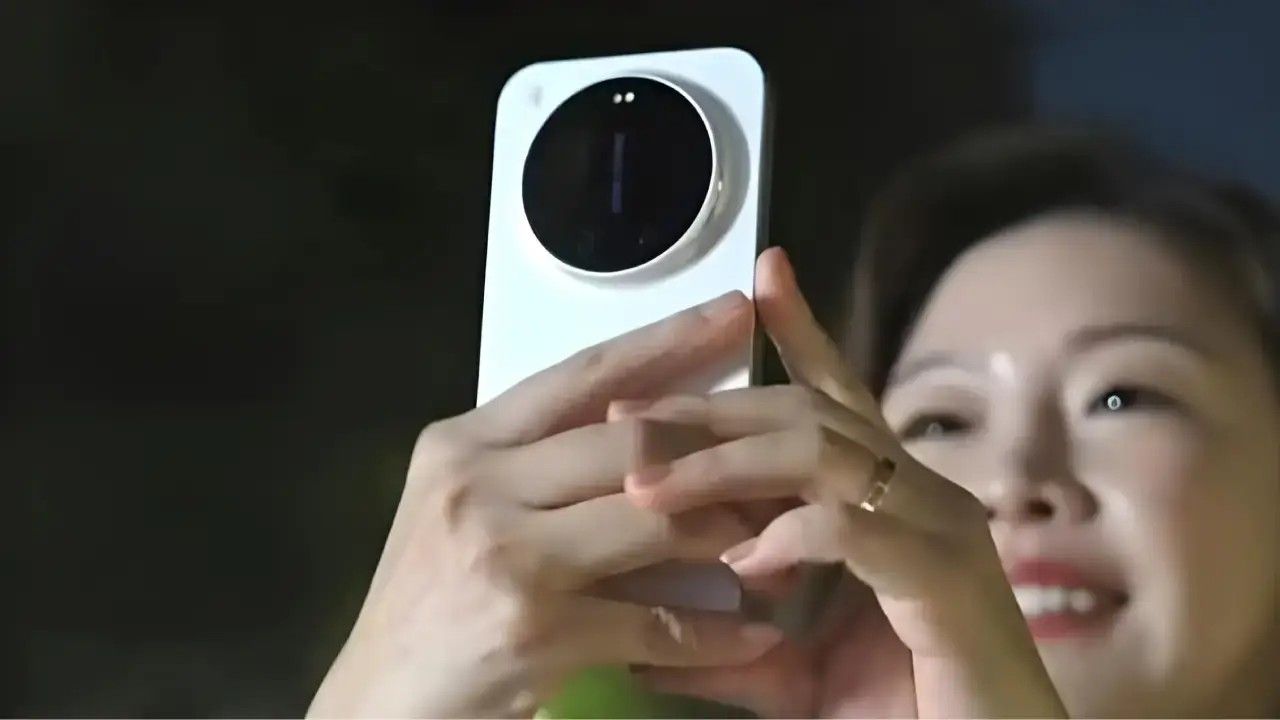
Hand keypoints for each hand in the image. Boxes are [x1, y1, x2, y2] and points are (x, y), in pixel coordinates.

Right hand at [307, 291, 785, 717]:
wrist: (378, 705)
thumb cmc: (425, 604)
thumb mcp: (461, 508)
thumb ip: (536, 464)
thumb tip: (648, 431)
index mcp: (465, 445)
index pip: (582, 376)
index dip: (666, 340)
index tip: (733, 312)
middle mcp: (482, 487)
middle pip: (633, 440)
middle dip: (719, 445)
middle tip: (783, 448)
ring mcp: (510, 558)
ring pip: (657, 519)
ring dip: (729, 531)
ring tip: (779, 534)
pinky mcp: (540, 634)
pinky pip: (659, 622)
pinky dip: (717, 631)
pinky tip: (755, 632)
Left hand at [621, 248, 1066, 717]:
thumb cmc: (903, 712)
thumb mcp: (793, 671)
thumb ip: (728, 644)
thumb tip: (642, 639)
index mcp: (887, 500)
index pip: (834, 399)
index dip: (802, 334)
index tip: (758, 279)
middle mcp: (919, 494)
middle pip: (805, 413)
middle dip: (708, 411)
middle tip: (625, 415)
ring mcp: (938, 529)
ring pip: (822, 453)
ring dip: (725, 465)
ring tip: (647, 485)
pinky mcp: (946, 579)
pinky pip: (854, 527)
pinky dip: (791, 536)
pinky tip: (744, 562)